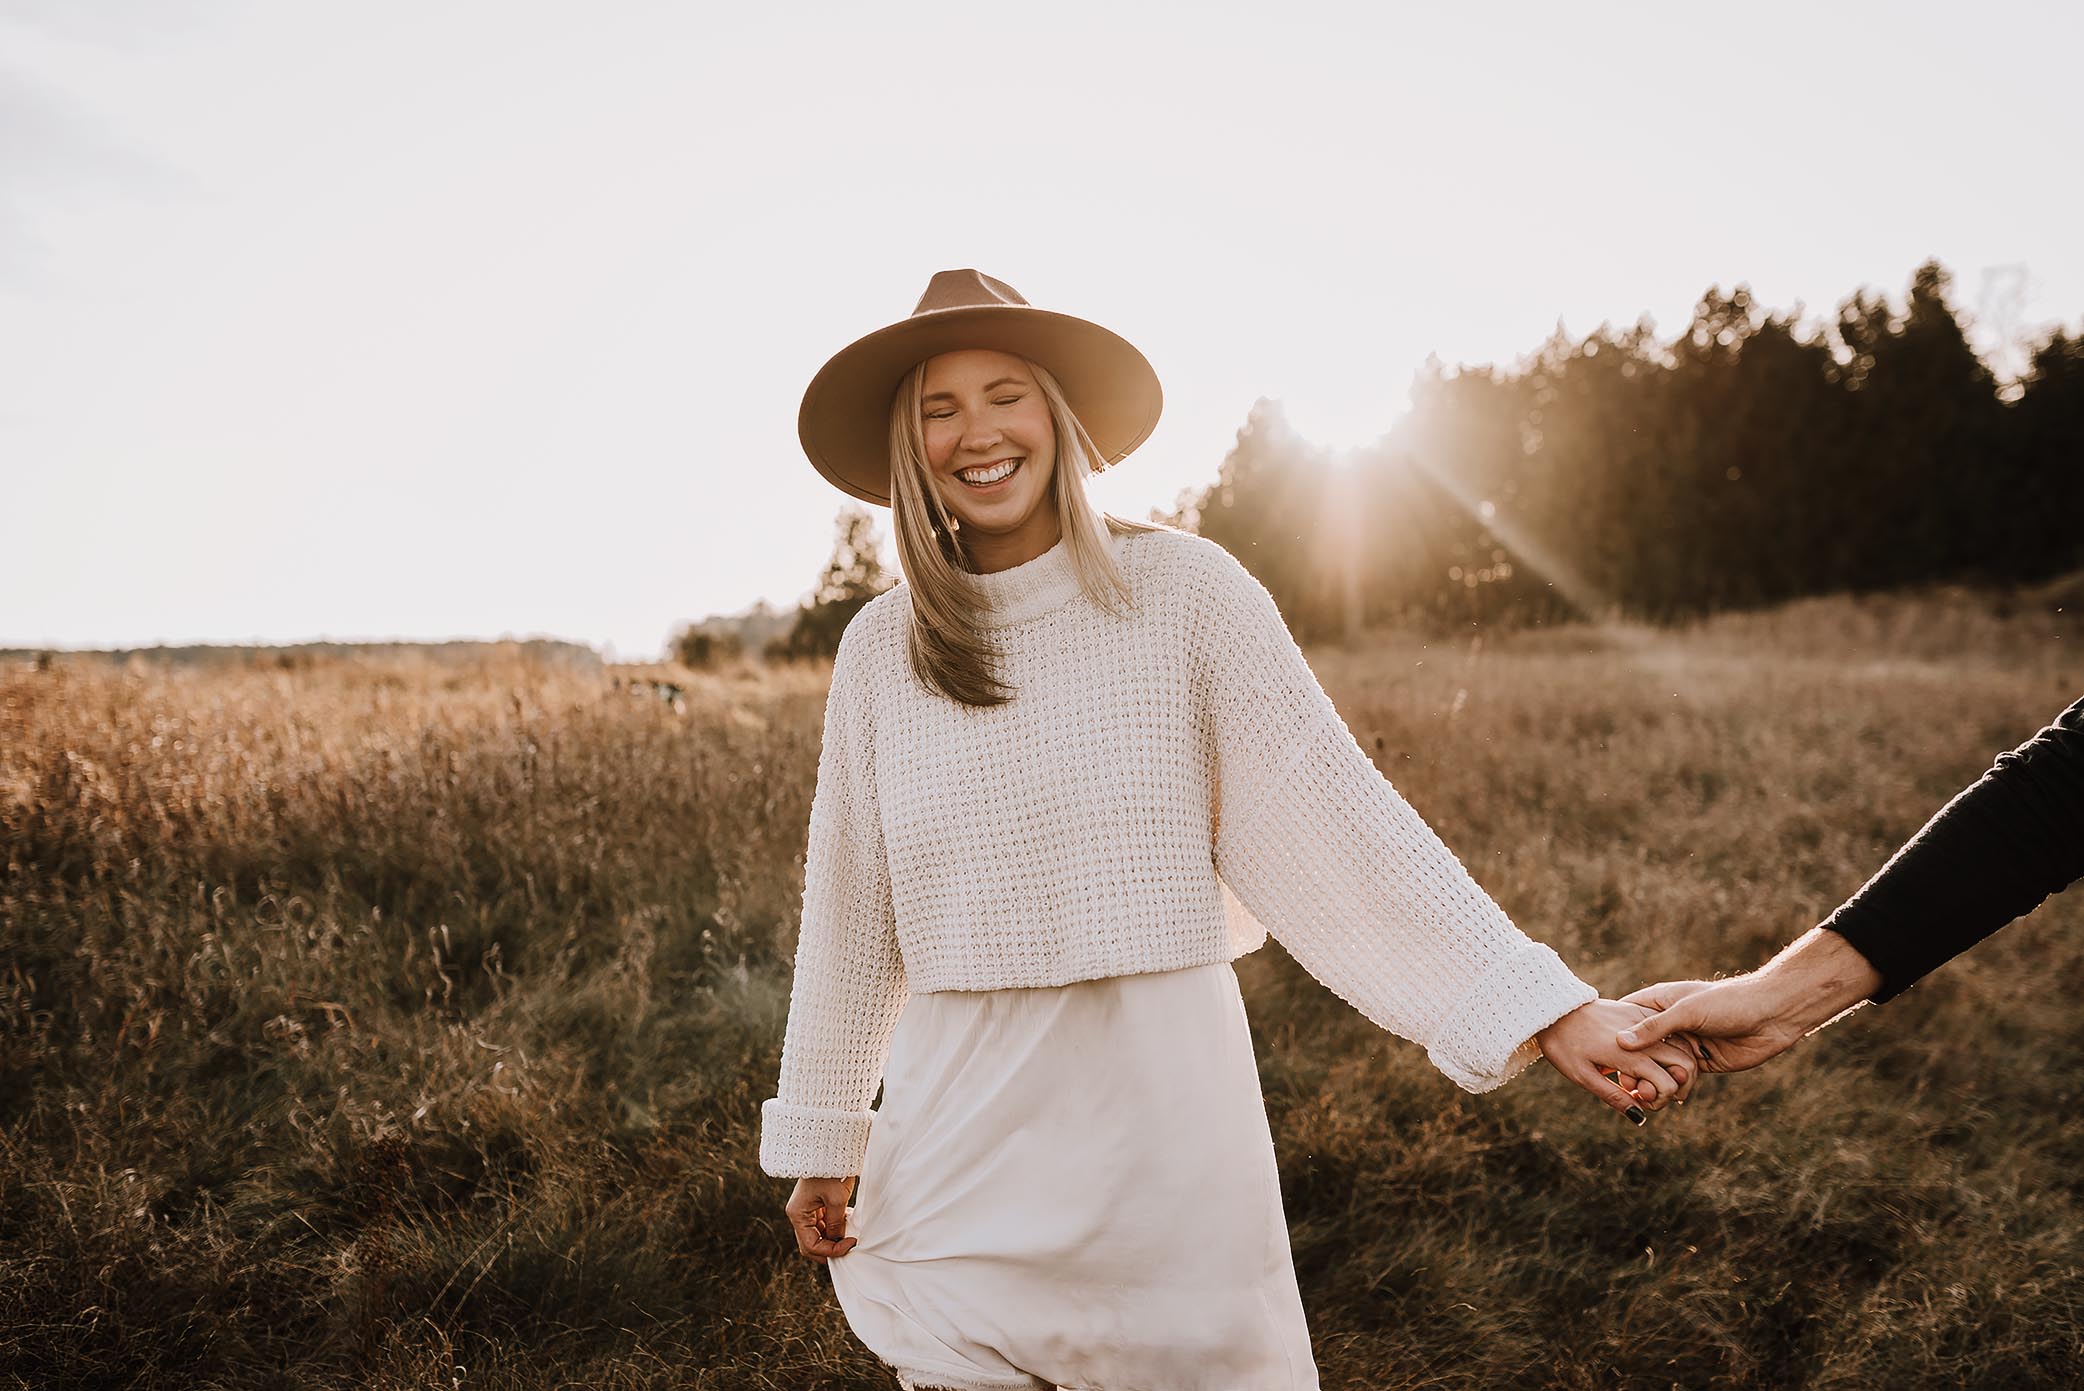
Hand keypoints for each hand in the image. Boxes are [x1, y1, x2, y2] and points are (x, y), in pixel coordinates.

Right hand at [785, 1176, 857, 1263]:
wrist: (828, 1148)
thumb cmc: (831, 1171)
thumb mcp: (837, 1199)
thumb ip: (836, 1224)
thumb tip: (839, 1241)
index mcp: (798, 1215)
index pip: (811, 1246)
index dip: (832, 1250)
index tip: (852, 1243)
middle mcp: (798, 1215)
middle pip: (811, 1244)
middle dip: (830, 1249)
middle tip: (849, 1247)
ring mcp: (806, 1210)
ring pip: (818, 1236)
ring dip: (833, 1238)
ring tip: (850, 1233)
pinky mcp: (814, 1205)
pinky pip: (822, 1224)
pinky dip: (834, 1228)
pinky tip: (847, 1222)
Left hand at [1536, 998, 1698, 1114]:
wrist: (1553, 1008)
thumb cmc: (1563, 1045)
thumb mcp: (1582, 1076)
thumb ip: (1613, 1096)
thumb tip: (1640, 1117)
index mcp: (1628, 1056)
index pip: (1668, 1084)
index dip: (1661, 1100)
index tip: (1640, 1100)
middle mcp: (1642, 1037)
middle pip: (1684, 1065)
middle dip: (1676, 1084)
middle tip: (1653, 1091)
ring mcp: (1643, 1020)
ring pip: (1681, 1046)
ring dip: (1676, 1065)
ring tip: (1653, 1075)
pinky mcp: (1639, 1010)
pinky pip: (1667, 1029)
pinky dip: (1671, 1046)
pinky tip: (1653, 1055)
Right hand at [1616, 930, 1883, 1074]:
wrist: (1772, 1014)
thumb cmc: (1728, 1002)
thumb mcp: (1687, 1012)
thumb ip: (1655, 1028)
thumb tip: (1621, 1043)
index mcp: (1659, 1003)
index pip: (1624, 1018)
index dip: (1611, 1036)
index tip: (1598, 1056)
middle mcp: (1668, 1024)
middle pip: (1640, 1048)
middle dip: (1631, 1067)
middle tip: (1625, 1085)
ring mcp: (1684, 1044)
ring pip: (1657, 1066)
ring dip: (1650, 1081)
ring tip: (1643, 1096)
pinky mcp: (1701, 1063)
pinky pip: (1679, 1078)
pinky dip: (1671, 1089)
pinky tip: (1663, 1099)